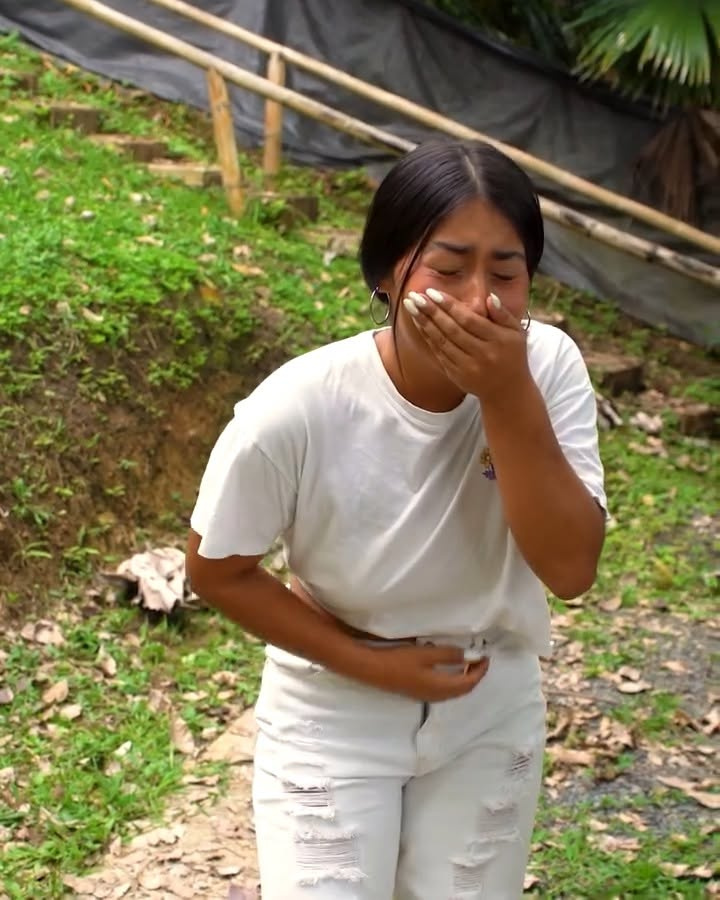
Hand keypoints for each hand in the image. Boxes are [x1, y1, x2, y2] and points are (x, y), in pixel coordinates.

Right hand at [361, 643, 488, 701]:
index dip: (480, 670)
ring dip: (465, 678)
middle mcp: (438, 696)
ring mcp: (428, 696)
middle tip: (480, 659)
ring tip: (469, 663)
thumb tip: (472, 656)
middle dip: (475, 675)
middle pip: (464, 689)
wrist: (374, 670)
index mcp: (442, 687)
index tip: (486, 656)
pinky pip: (446, 690)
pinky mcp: (420, 692)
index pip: (469, 682)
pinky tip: (450, 669)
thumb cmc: (401, 660)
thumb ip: (450, 655)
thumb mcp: (427, 654)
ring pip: (455, 691)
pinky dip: (455, 680)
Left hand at [404, 289, 529, 404]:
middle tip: (415, 296)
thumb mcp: (516, 332)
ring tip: (411, 306)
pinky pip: (439, 354)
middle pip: (452, 330)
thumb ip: (503, 314)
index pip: (469, 320)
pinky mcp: (457, 375)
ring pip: (443, 342)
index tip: (432, 292)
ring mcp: (468, 367)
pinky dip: (428, 338)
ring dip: (425, 323)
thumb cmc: (512, 355)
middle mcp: (483, 354)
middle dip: (431, 312)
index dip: (450, 306)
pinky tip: (419, 324)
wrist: (507, 391)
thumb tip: (489, 298)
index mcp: (498, 340)